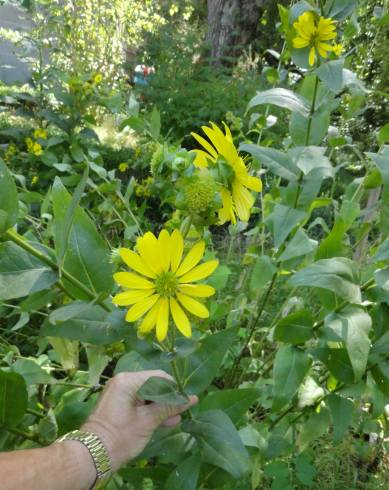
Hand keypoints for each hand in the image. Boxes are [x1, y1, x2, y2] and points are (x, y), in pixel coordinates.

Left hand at [81, 370, 196, 470]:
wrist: (94, 456)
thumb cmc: (121, 436)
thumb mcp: (148, 421)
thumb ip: (170, 408)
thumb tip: (192, 399)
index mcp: (128, 380)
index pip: (158, 376)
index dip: (174, 387)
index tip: (187, 399)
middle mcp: (123, 381)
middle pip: (152, 384)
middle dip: (168, 398)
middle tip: (184, 408)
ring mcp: (119, 393)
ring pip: (147, 395)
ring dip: (161, 406)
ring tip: (178, 417)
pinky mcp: (119, 404)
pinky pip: (139, 402)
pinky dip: (151, 410)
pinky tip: (166, 420)